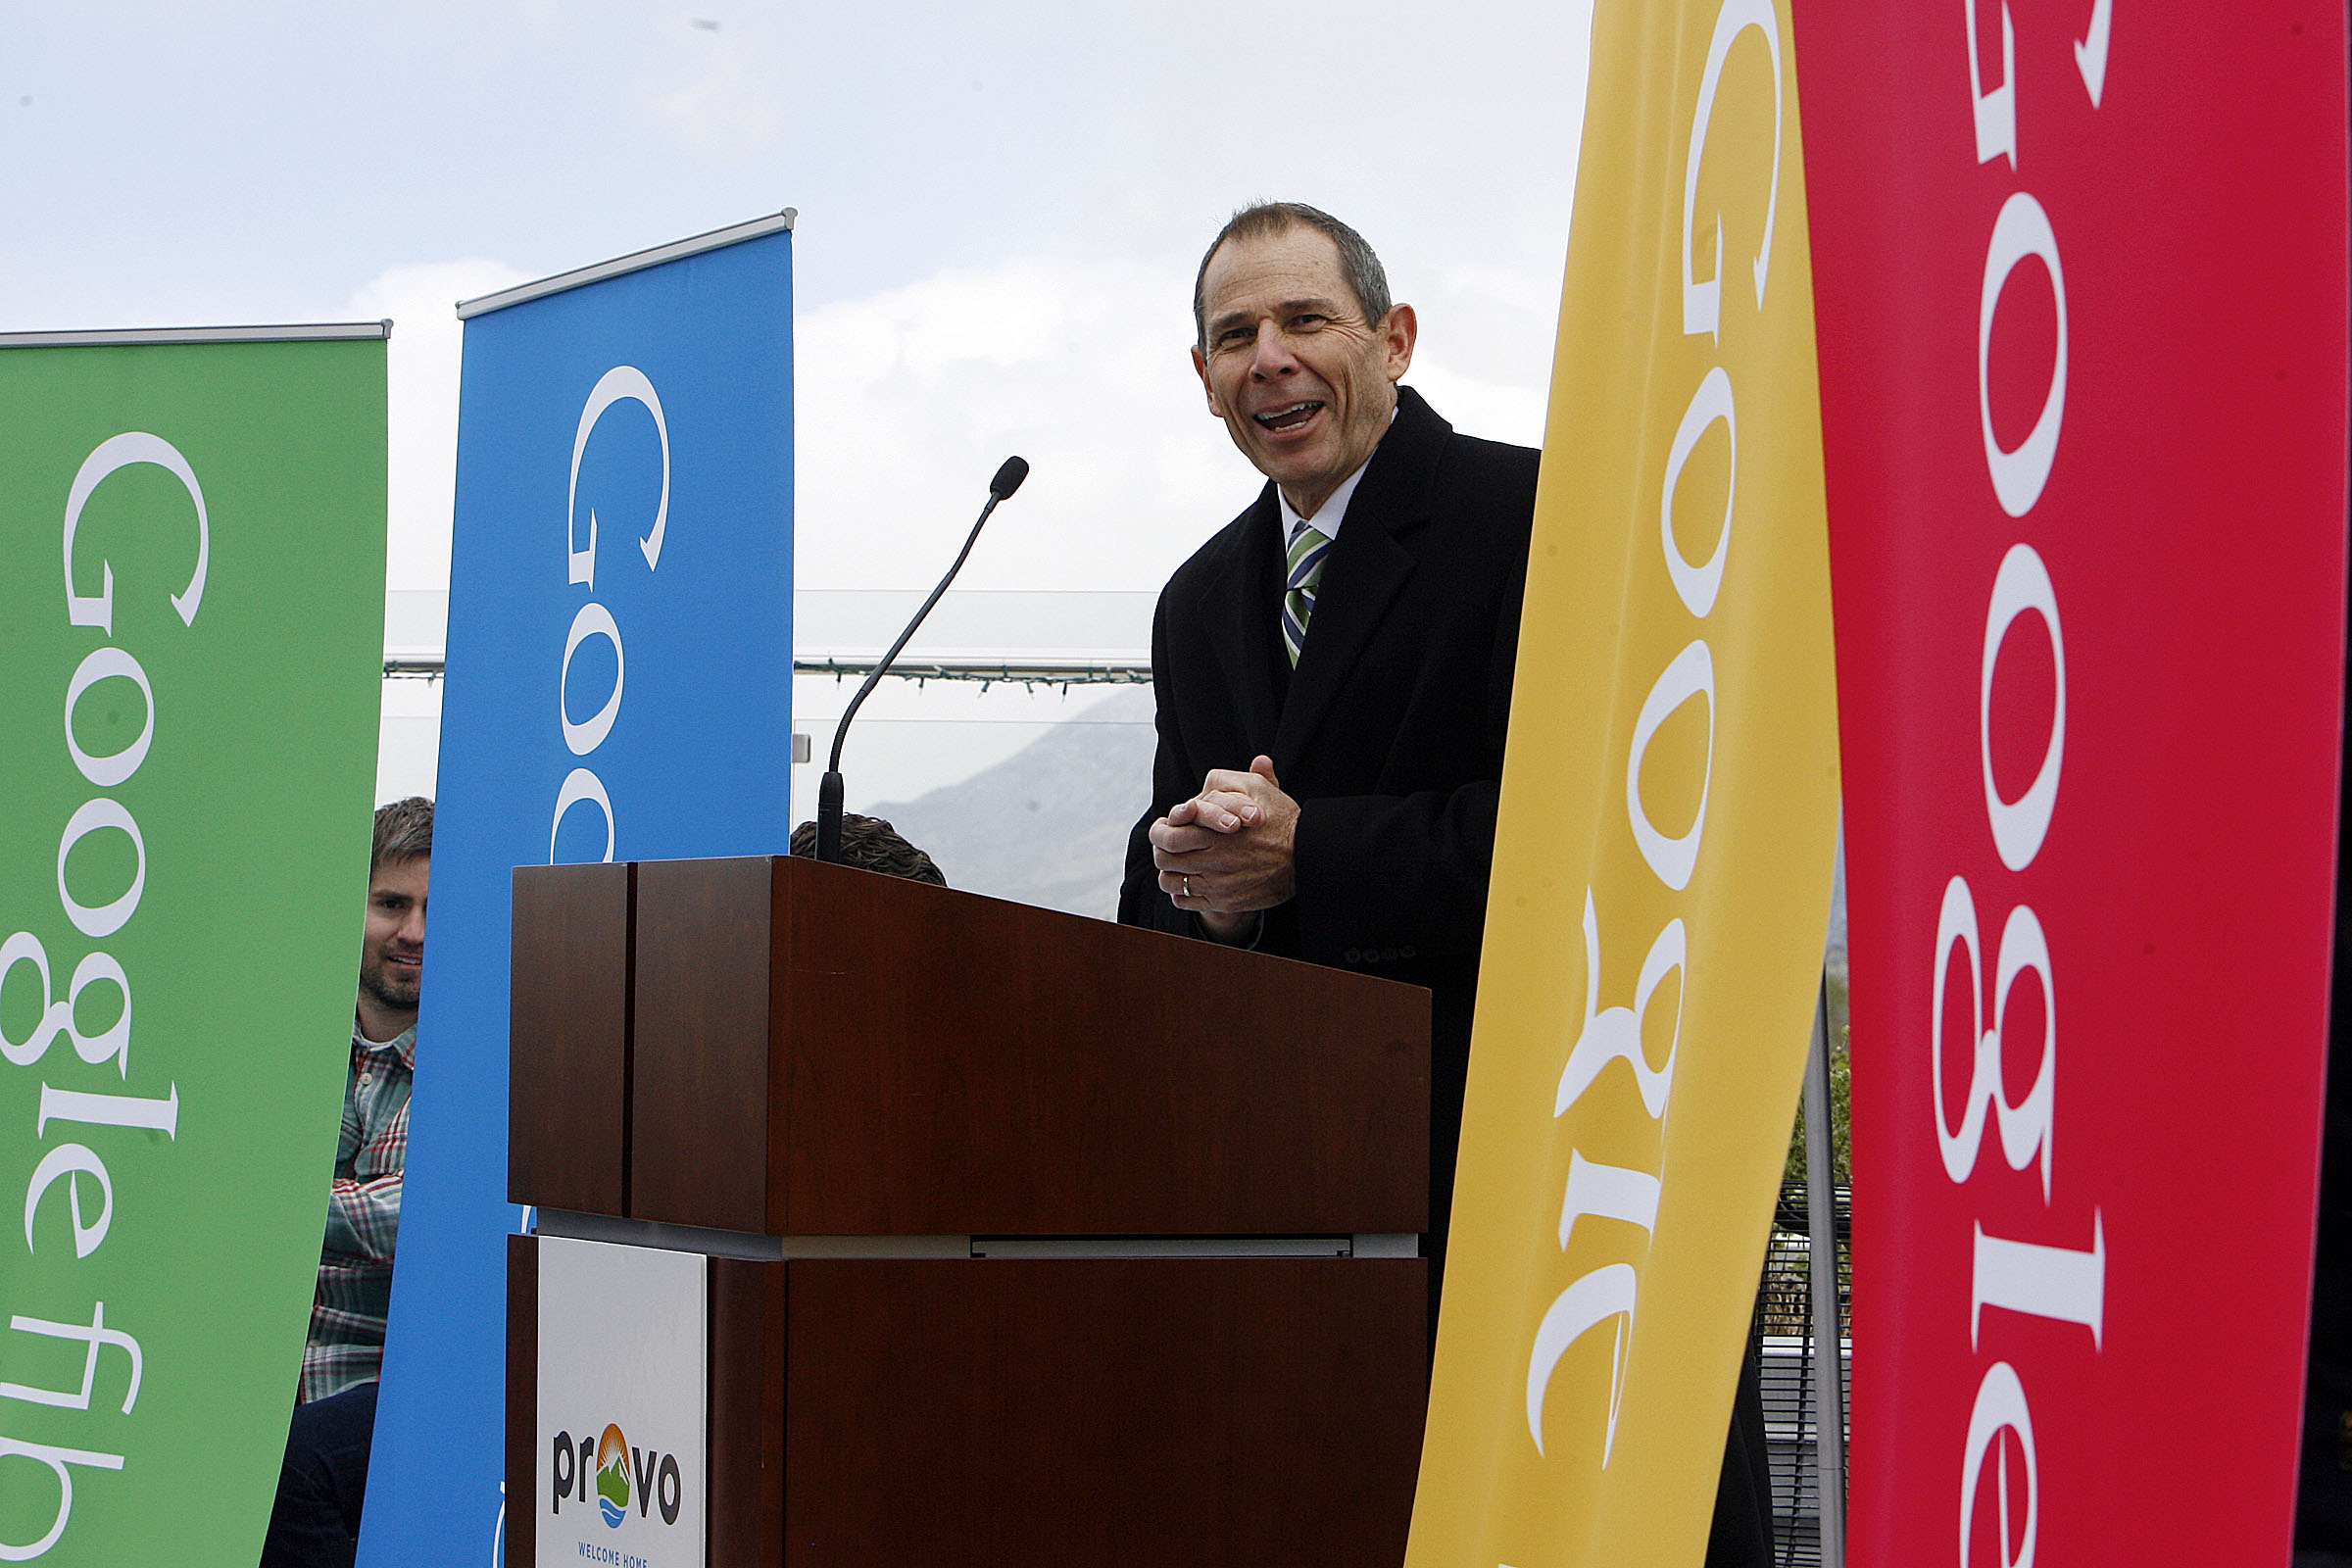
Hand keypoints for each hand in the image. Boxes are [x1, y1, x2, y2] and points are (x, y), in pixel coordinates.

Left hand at [1149, 756, 1297, 938]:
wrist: (1307, 860)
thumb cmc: (1285, 823)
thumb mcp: (1266, 792)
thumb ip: (1250, 776)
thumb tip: (1259, 760)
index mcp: (1214, 831)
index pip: (1168, 834)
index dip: (1160, 831)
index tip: (1163, 827)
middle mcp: (1213, 859)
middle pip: (1164, 858)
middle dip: (1160, 850)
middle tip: (1163, 847)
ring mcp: (1217, 883)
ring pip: (1171, 882)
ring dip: (1169, 874)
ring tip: (1175, 867)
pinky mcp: (1224, 901)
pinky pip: (1186, 901)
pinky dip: (1181, 894)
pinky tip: (1188, 884)